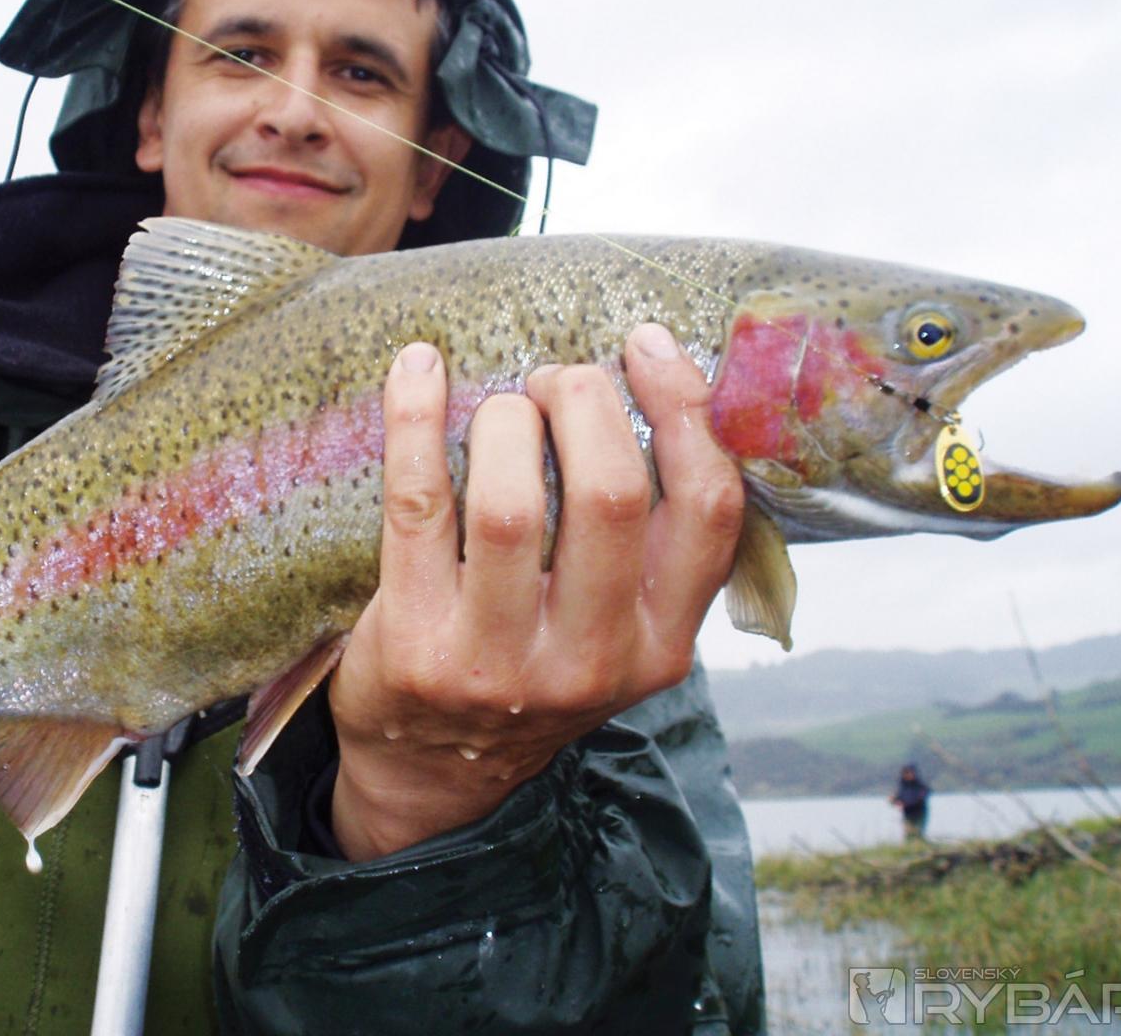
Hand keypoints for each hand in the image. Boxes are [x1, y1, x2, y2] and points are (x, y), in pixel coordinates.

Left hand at [326, 324, 745, 860]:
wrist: (433, 774)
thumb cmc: (530, 668)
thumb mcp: (615, 635)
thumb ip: (644, 549)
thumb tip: (645, 392)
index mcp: (660, 645)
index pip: (706, 511)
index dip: (684, 410)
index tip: (647, 345)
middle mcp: (592, 659)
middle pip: (610, 493)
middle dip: (583, 401)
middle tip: (555, 380)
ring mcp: (499, 660)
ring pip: (511, 504)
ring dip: (504, 420)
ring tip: (499, 405)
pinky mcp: (416, 645)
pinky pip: (418, 504)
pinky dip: (414, 419)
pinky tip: (416, 368)